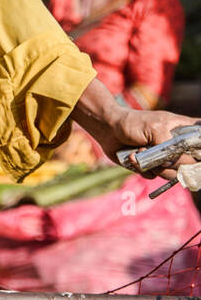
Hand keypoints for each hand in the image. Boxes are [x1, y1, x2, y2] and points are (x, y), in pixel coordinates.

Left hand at [72, 78, 198, 179]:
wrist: (108, 130)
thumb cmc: (132, 123)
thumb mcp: (155, 129)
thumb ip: (170, 145)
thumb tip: (178, 162)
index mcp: (181, 131)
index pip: (198, 142)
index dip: (197, 152)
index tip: (185, 154)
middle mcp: (174, 145)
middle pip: (188, 163)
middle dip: (172, 161)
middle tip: (159, 155)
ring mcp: (162, 156)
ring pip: (170, 172)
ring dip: (154, 165)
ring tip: (140, 152)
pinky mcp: (149, 165)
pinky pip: (153, 176)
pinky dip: (142, 169)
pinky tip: (132, 157)